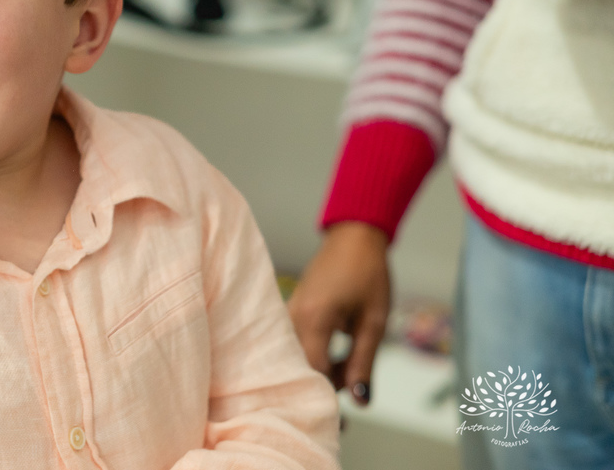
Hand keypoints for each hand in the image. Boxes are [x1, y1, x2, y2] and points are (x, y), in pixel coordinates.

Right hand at [287, 222, 389, 405]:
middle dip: (324, 388)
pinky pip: (295, 344)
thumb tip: (361, 401)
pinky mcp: (290, 311)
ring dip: (320, 372)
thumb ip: (364, 362)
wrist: (354, 237)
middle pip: (300, 368)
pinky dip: (313, 358)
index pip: (314, 373)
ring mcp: (288, 313)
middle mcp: (292, 318)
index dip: (328, 400)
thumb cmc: (368, 275)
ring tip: (348, 372)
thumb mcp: (374, 322)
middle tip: (350, 396)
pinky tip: (335, 359)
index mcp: (314, 320)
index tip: (343, 424)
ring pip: (296, 357)